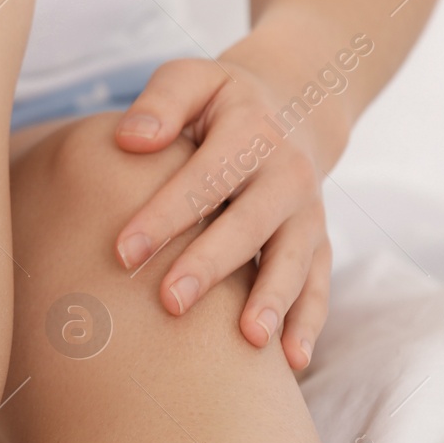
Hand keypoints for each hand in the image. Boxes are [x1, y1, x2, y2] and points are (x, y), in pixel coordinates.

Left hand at [110, 56, 340, 368]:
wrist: (292, 107)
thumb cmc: (217, 103)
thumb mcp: (191, 79)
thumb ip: (162, 101)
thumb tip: (131, 139)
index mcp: (250, 131)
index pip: (205, 176)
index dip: (165, 214)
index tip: (122, 251)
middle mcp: (287, 173)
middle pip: (249, 224)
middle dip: (210, 265)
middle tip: (169, 303)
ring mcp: (308, 213)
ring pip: (294, 261)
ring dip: (272, 301)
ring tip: (248, 341)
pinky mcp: (319, 243)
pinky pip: (320, 285)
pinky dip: (309, 322)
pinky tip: (291, 363)